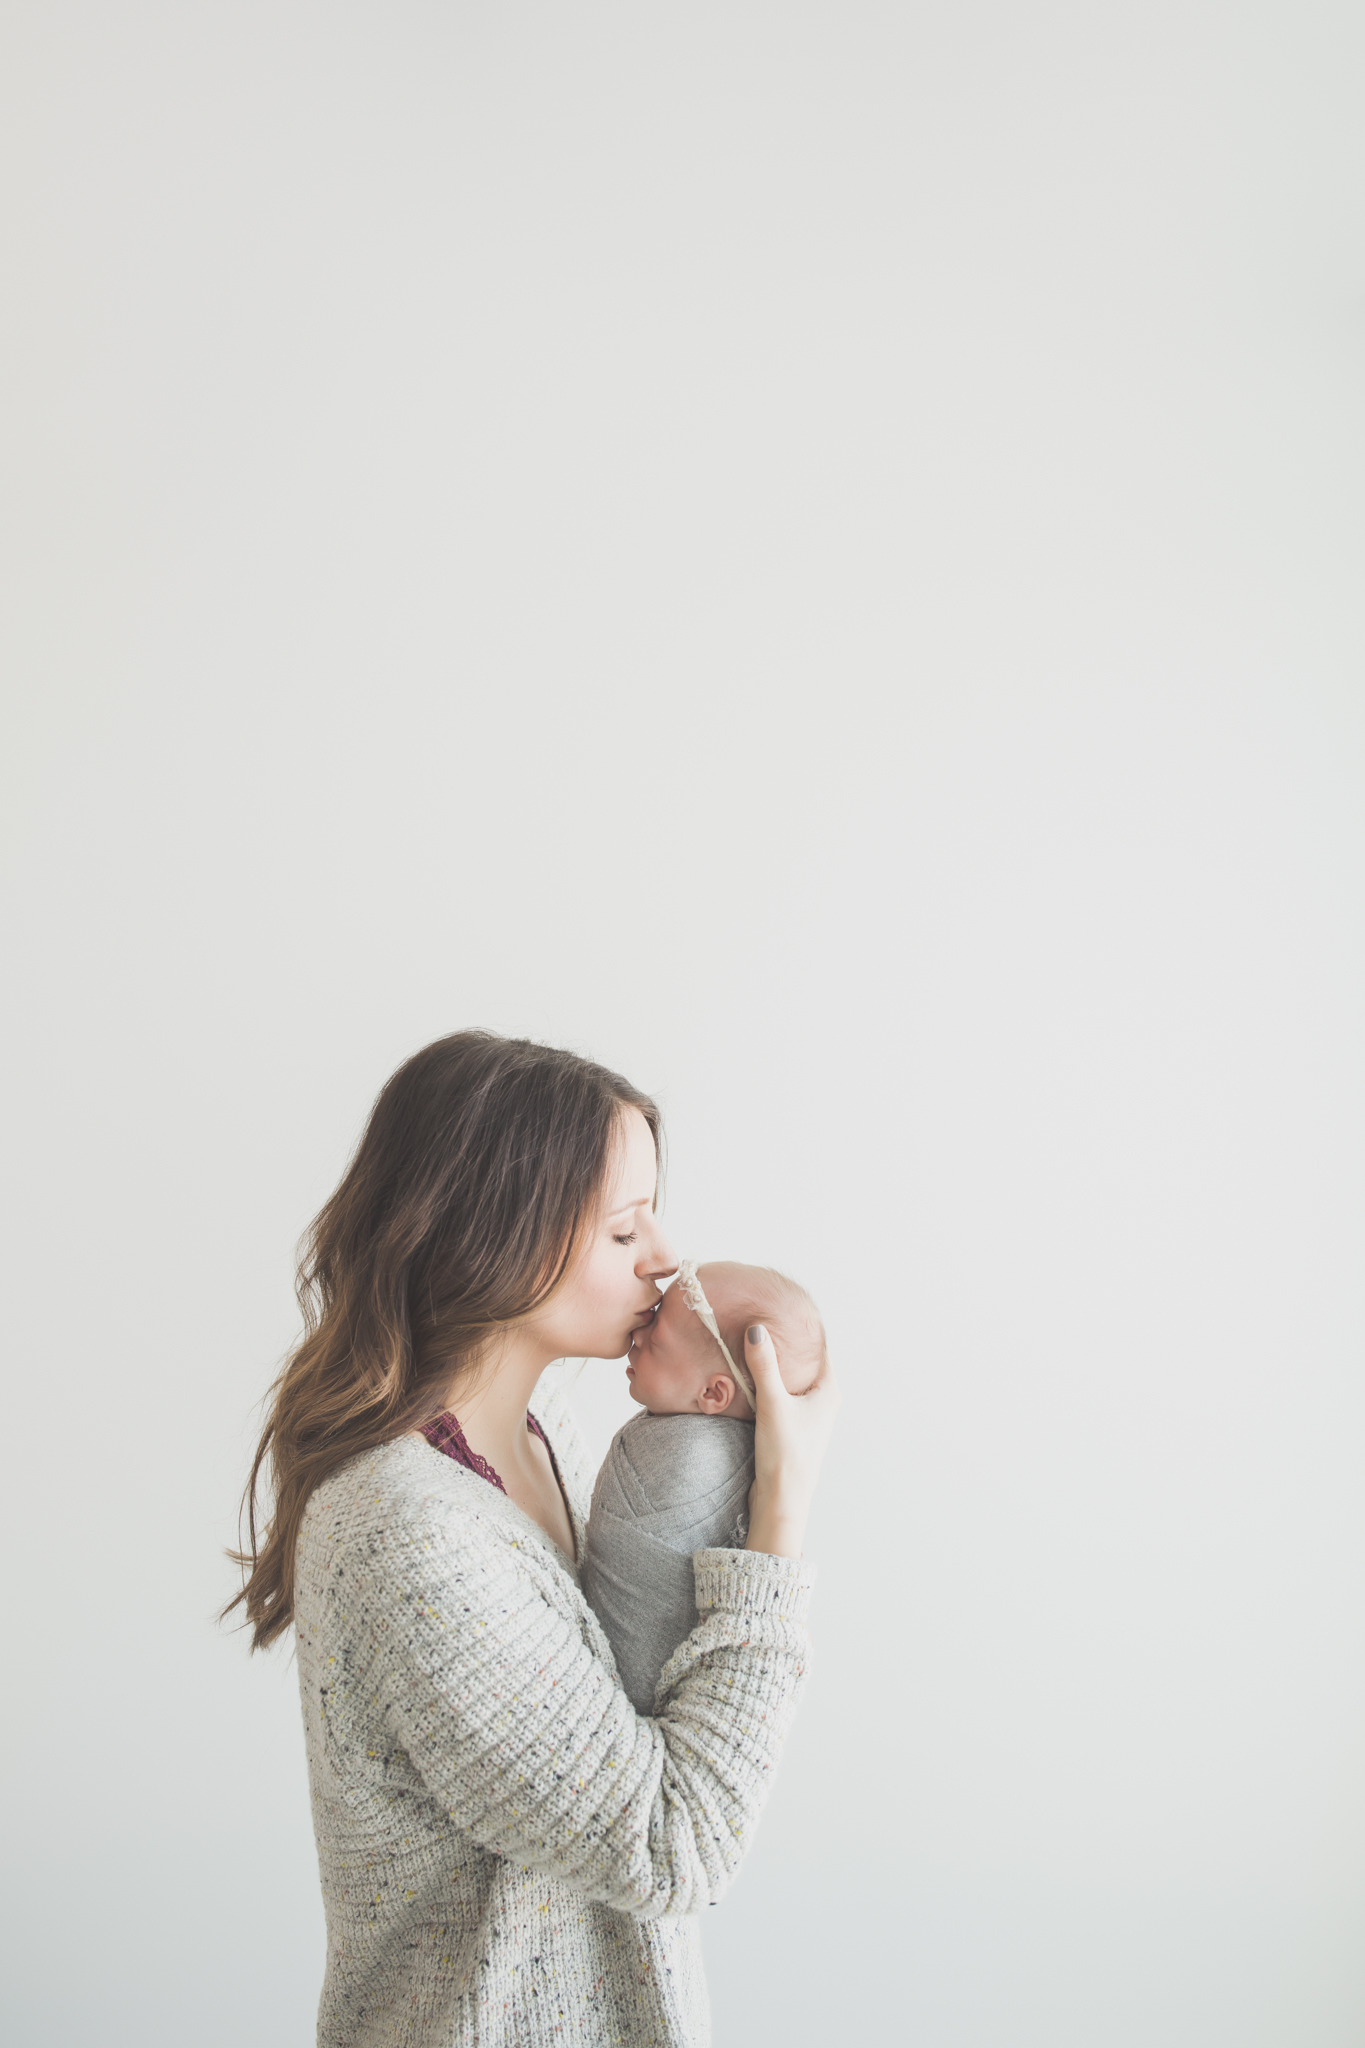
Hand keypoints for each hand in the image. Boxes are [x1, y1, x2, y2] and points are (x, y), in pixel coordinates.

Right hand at [744, 1325, 839, 1559]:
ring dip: (775, 1364)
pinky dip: (768, 1381)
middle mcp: (822, 1401)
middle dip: (785, 1342)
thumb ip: (764, 1366)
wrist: (781, 1501)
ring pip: (791, 1378)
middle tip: (763, 1317)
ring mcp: (807, 1415)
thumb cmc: (785, 1455)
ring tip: (753, 1341)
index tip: (783, 1306)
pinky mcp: (791, 1427)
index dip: (803, 1327)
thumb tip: (758, 1329)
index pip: (820, 1347)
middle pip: (804, 1360)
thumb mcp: (773, 1404)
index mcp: (828, 1391)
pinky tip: (749, 1376)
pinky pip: (781, 1394)